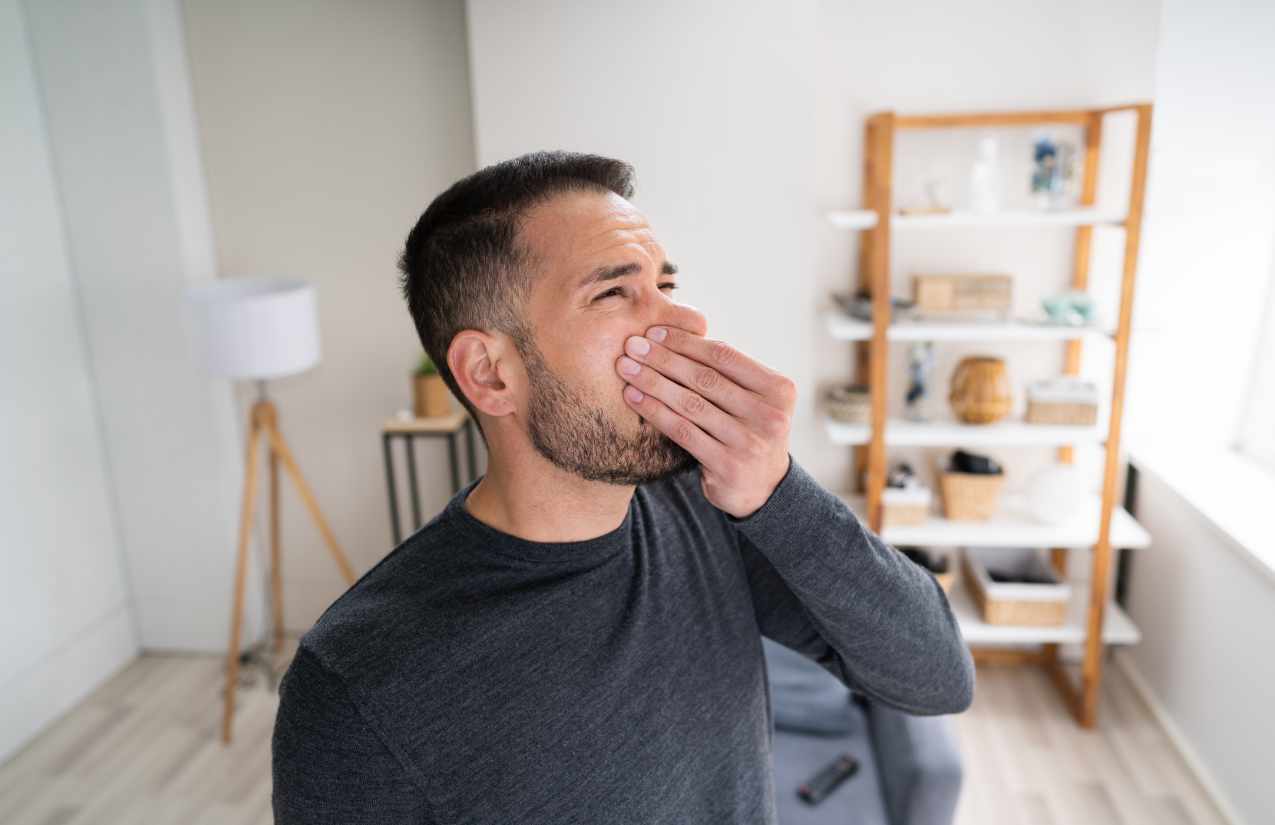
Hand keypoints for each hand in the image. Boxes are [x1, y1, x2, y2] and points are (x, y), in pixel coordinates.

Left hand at [616, 324, 795, 517]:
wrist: (762, 487)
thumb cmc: (747, 430)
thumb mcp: (751, 399)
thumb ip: (727, 373)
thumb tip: (673, 333)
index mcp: (778, 389)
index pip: (725, 356)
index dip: (686, 342)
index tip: (655, 332)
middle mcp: (769, 415)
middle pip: (705, 378)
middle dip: (663, 358)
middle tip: (632, 345)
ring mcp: (749, 442)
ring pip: (690, 403)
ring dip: (653, 382)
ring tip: (625, 367)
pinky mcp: (727, 465)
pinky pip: (682, 431)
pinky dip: (654, 411)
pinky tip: (632, 397)